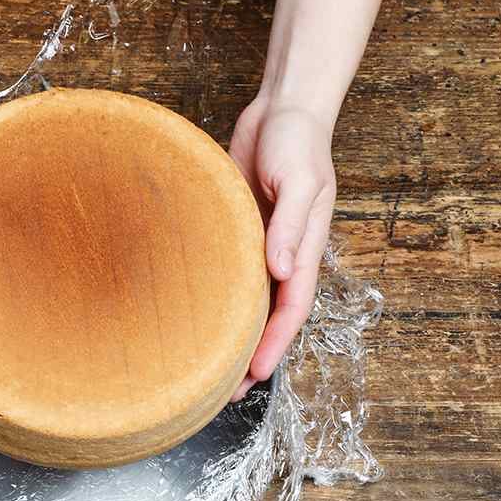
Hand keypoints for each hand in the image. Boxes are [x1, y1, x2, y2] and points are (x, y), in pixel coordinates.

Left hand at [227, 96, 335, 400]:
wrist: (281, 109)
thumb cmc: (297, 140)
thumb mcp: (299, 180)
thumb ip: (292, 225)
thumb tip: (284, 271)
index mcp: (305, 250)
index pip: (292, 309)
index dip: (275, 344)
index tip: (256, 374)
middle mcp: (284, 256)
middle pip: (269, 317)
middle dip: (252, 355)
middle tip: (225, 392)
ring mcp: (261, 246)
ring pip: (247, 303)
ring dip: (233, 336)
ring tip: (207, 370)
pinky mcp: (238, 233)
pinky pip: (228, 275)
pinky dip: (217, 301)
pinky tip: (195, 318)